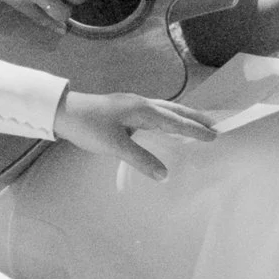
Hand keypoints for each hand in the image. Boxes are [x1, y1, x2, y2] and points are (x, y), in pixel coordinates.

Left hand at [52, 89, 214, 181]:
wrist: (63, 111)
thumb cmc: (89, 127)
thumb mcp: (115, 146)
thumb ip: (141, 159)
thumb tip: (165, 174)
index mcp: (142, 110)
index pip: (174, 121)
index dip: (194, 130)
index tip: (214, 136)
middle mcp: (141, 103)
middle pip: (174, 110)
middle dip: (195, 118)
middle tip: (215, 125)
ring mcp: (132, 104)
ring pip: (165, 108)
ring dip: (182, 115)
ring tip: (196, 122)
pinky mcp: (124, 107)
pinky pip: (155, 111)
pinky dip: (168, 116)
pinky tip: (165, 123)